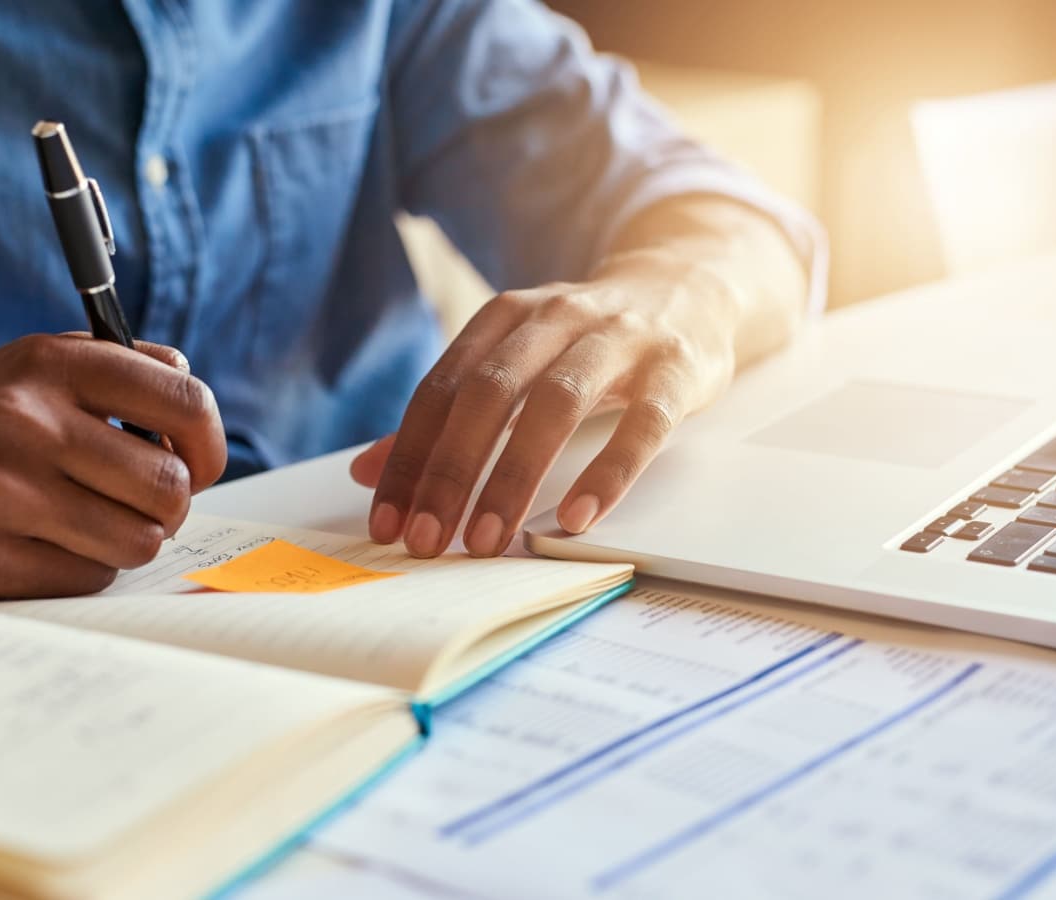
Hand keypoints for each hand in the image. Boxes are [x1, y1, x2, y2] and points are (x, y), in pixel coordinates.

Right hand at [0, 333, 224, 598]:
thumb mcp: (31, 371)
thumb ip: (118, 370)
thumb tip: (194, 409)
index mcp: (47, 364)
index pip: (184, 400)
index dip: (209, 443)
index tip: (199, 463)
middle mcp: (23, 421)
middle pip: (170, 485)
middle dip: (170, 504)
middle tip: (140, 504)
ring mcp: (0, 494)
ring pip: (139, 540)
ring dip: (128, 541)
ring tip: (89, 524)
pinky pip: (90, 579)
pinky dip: (83, 571)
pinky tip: (42, 547)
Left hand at [353, 250, 742, 558]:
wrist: (687, 288)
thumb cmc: (585, 342)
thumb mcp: (515, 363)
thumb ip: (447, 417)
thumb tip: (367, 472)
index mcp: (504, 318)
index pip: (441, 391)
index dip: (408, 459)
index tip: (388, 523)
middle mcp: (555, 319)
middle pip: (489, 394)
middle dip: (450, 471)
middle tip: (427, 539)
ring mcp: (618, 339)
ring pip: (556, 404)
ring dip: (514, 477)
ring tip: (489, 540)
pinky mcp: (674, 369)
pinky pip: (641, 424)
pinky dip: (607, 472)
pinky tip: (576, 518)